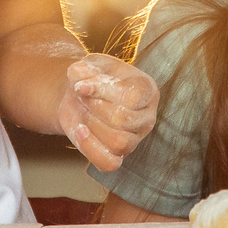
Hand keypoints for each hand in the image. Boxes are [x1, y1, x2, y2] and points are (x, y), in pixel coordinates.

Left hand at [55, 53, 157, 172]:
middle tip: (82, 96)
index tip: (81, 86)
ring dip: (92, 125)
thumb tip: (79, 77)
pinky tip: (80, 130)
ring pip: (118, 142)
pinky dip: (90, 148)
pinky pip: (109, 163)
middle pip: (123, 120)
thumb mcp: (90, 64)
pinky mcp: (119, 156)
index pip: (133, 97)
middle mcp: (146, 117)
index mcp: (147, 90)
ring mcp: (135, 139)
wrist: (80, 95)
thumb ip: (85, 67)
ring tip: (84, 111)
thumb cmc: (93, 78)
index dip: (103, 91)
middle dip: (94, 107)